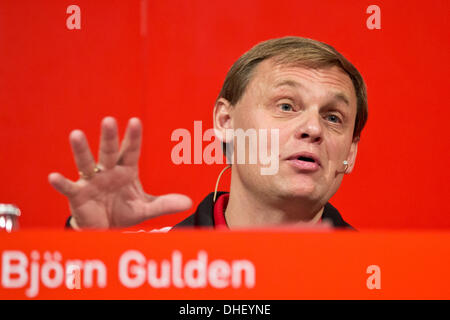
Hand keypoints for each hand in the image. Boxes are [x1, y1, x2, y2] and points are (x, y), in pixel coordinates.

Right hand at [48, 117, 191, 228]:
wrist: (105, 229)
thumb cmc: (124, 212)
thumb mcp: (145, 208)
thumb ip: (165, 204)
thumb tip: (189, 202)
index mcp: (126, 170)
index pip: (131, 151)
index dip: (133, 137)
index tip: (135, 121)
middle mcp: (108, 171)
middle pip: (108, 152)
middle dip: (109, 137)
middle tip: (109, 120)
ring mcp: (91, 181)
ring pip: (86, 163)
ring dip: (81, 150)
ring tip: (76, 135)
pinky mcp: (78, 195)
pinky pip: (69, 187)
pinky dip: (61, 182)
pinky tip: (54, 176)